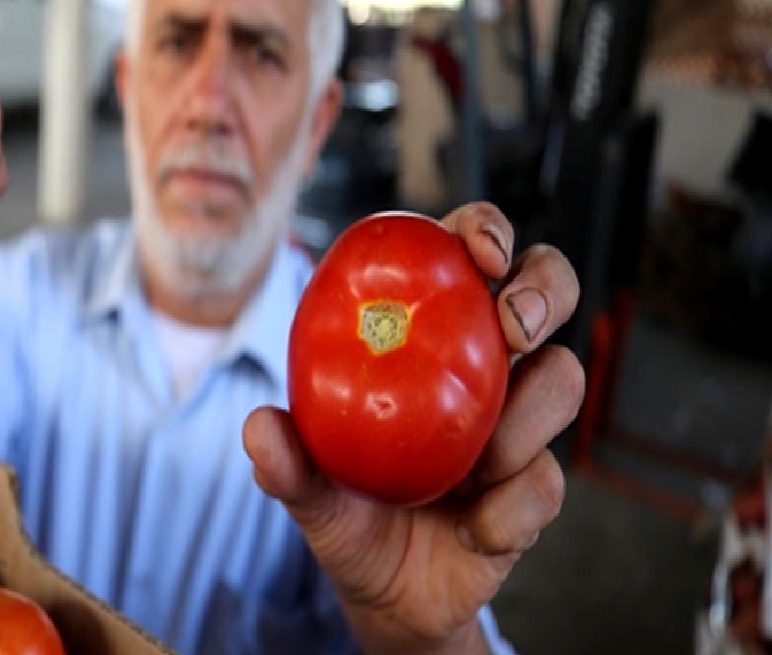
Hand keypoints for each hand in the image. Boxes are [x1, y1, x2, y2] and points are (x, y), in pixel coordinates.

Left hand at [243, 202, 582, 653]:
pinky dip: (511, 507)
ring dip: (524, 419)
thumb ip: (287, 461)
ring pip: (563, 379)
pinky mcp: (536, 488)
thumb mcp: (307, 487)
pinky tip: (475, 528)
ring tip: (475, 464)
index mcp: (426, 337)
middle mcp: (482, 366)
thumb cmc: (345, 508)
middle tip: (513, 326)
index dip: (483, 232)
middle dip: (543, 291)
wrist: (384, 594)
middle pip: (544, 290)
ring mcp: (517, 423)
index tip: (479, 250)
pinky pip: (548, 482)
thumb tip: (261, 427)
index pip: (463, 256)